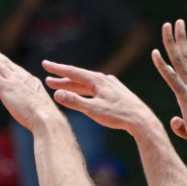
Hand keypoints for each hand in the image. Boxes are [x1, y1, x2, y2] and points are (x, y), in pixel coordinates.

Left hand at [0, 38, 58, 131]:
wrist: (46, 118)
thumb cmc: (45, 118)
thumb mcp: (39, 108)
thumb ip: (33, 105)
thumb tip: (31, 111)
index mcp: (30, 81)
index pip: (15, 68)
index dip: (6, 61)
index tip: (0, 55)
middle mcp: (20, 76)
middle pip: (4, 61)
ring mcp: (12, 80)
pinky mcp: (4, 86)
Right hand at [43, 61, 157, 135]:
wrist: (142, 120)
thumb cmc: (118, 116)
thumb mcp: (94, 110)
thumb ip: (75, 102)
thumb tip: (57, 94)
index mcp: (97, 81)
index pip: (72, 72)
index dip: (57, 69)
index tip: (45, 64)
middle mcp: (104, 79)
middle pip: (79, 78)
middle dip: (63, 79)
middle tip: (48, 78)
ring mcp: (111, 85)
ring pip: (88, 84)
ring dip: (74, 86)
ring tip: (62, 87)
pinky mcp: (117, 92)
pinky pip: (96, 89)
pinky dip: (86, 90)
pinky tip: (86, 92)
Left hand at [152, 20, 186, 152]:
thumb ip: (182, 124)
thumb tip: (173, 120)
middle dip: (183, 39)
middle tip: (178, 23)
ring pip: (181, 61)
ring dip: (173, 42)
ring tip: (167, 26)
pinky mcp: (186, 98)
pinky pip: (171, 78)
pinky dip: (162, 65)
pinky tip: (154, 53)